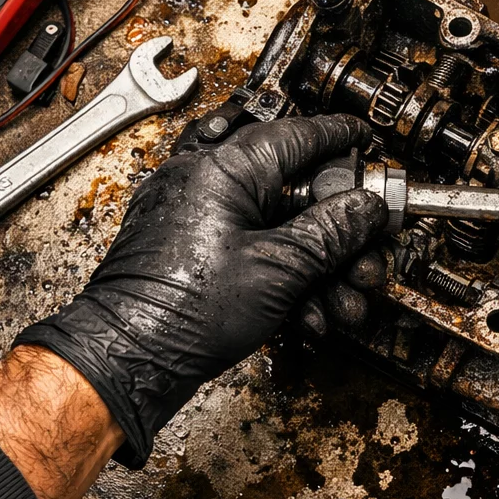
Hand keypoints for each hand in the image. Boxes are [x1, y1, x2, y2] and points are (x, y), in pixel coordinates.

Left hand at [16, 115, 385, 466]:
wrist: (128, 363)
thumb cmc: (182, 312)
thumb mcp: (278, 269)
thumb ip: (331, 233)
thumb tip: (367, 208)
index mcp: (222, 170)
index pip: (294, 136)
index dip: (337, 137)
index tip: (363, 138)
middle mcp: (208, 186)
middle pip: (296, 193)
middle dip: (341, 232)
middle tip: (370, 248)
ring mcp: (202, 221)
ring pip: (282, 230)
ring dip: (322, 268)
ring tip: (348, 301)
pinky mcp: (199, 254)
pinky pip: (258, 252)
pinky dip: (289, 280)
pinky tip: (313, 314)